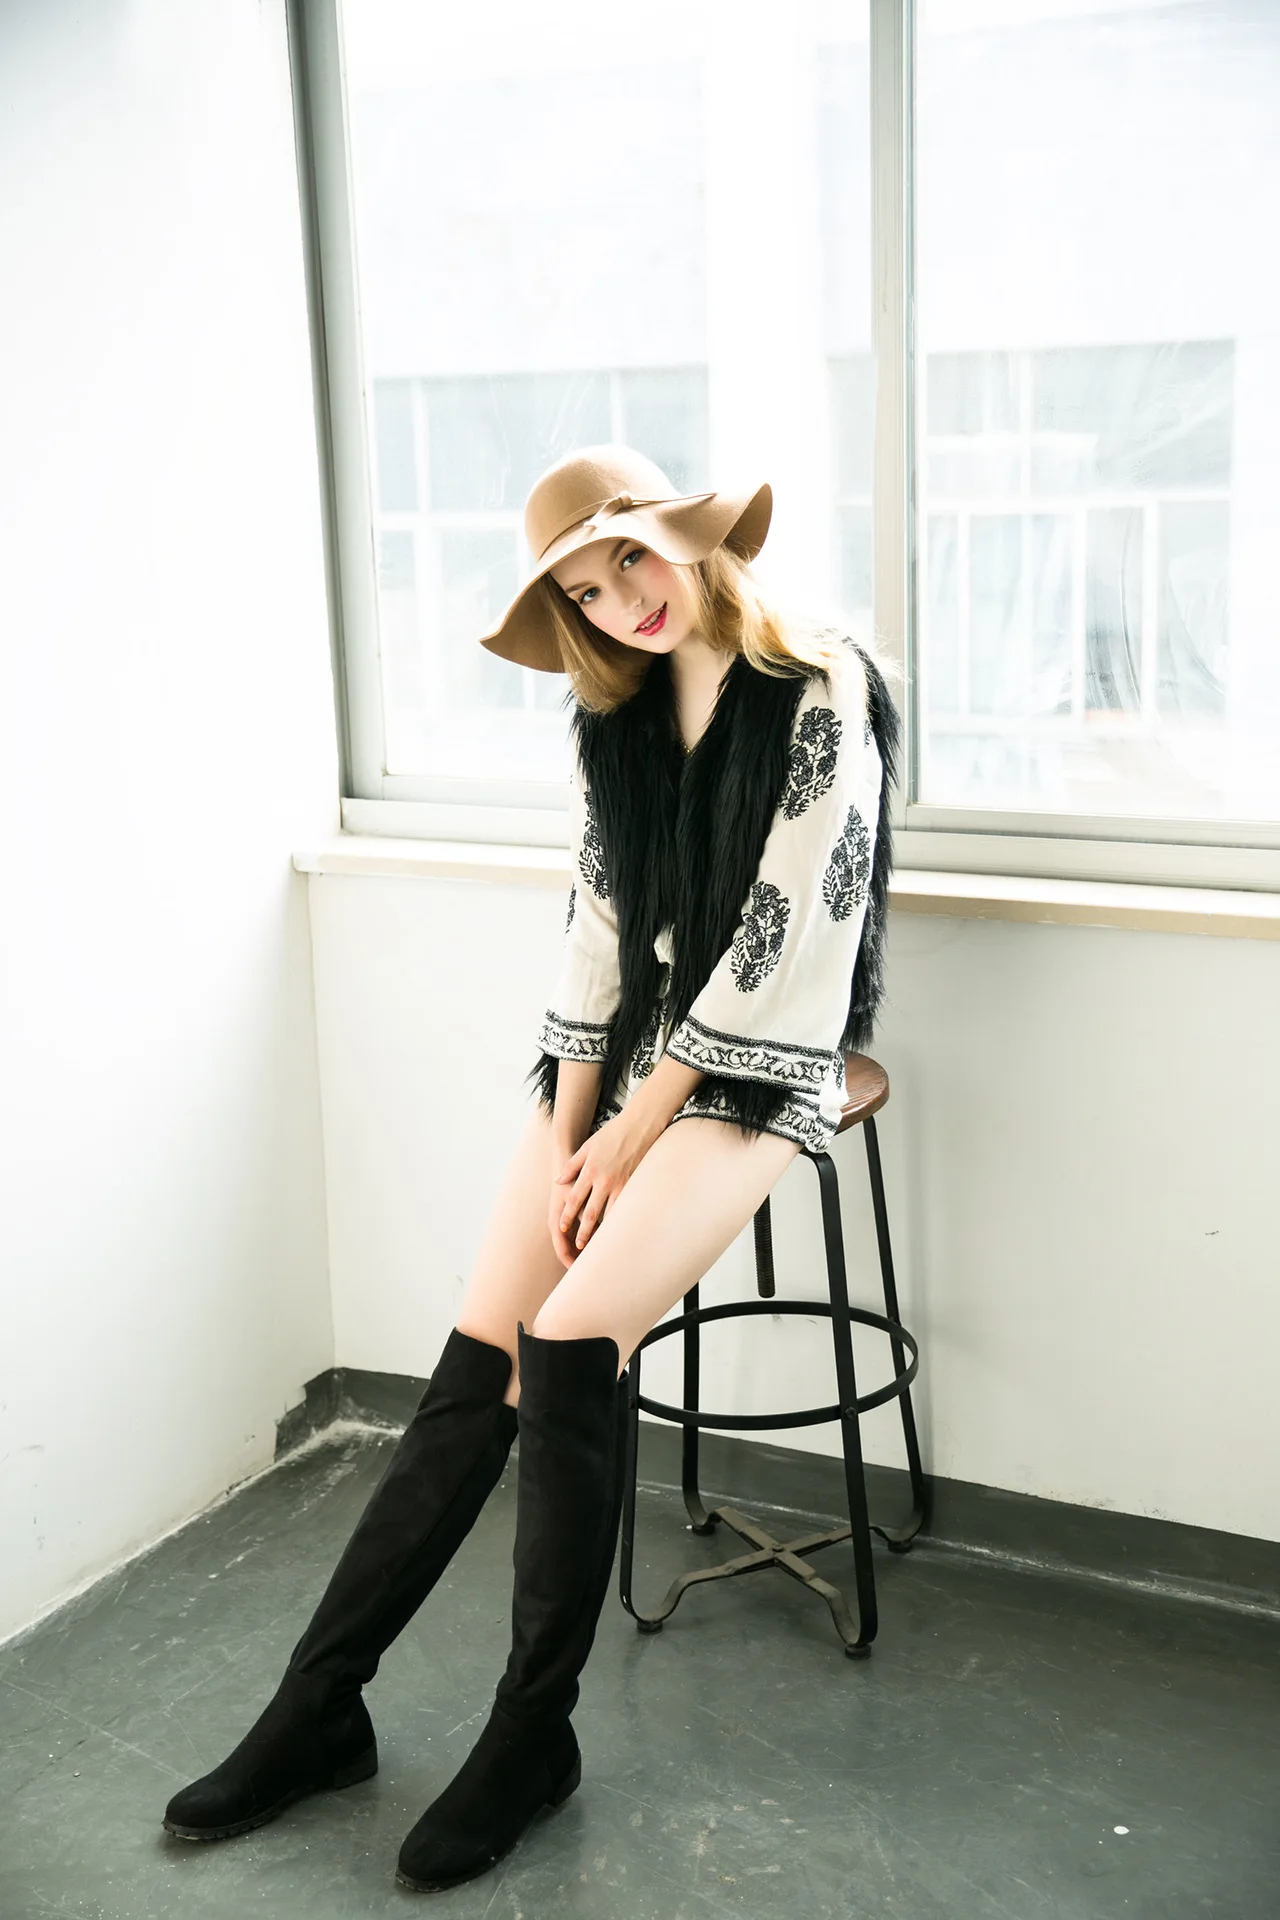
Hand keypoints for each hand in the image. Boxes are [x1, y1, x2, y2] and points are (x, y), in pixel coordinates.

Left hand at [552, 1102, 665, 1257]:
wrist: (638, 1126)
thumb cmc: (611, 1134)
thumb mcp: (586, 1147)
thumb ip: (571, 1166)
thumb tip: (558, 1181)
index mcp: (589, 1170)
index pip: (574, 1198)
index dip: (568, 1215)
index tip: (562, 1228)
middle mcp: (603, 1179)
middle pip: (590, 1211)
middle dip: (583, 1231)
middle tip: (579, 1246)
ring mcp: (620, 1182)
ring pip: (609, 1212)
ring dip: (603, 1230)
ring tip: (599, 1243)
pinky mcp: (634, 1183)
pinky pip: (625, 1206)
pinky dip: (620, 1219)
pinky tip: (618, 1229)